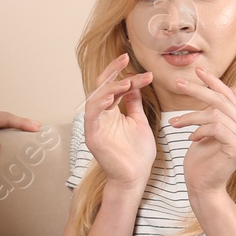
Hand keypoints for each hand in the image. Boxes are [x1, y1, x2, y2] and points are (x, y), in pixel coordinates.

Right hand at [84, 54, 156, 190]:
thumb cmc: (137, 154)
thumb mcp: (139, 122)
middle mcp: (100, 116)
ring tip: (126, 82)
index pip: (113, 86)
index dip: (123, 74)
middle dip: (112, 72)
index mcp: (111, 112)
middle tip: (125, 59)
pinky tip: (112, 98)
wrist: (135, 177)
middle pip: (101, 87)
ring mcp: (95, 125)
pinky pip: (91, 116)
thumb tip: (135, 83)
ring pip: (95, 98)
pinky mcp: (92, 136)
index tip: (143, 69)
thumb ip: (134, 103)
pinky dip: (100, 104)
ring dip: (109, 88)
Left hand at [169, 67, 235, 200]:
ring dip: (191, 116)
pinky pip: (216, 128)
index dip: (213, 81)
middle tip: (178, 84)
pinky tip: (190, 138)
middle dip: (198, 90)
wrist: (202, 187)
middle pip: (222, 101)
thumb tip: (234, 89)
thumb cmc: (201, 161)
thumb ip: (219, 113)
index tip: (197, 70)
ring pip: (216, 114)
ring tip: (175, 124)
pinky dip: (200, 130)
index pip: (228, 96)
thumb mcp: (207, 131)